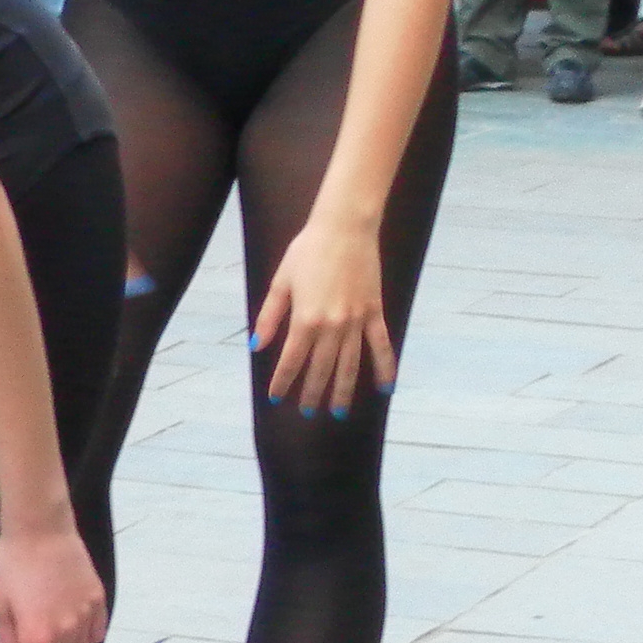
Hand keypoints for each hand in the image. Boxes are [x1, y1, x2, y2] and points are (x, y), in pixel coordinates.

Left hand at [0, 518, 108, 642]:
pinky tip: (64, 628)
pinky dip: (79, 642)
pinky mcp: (99, 602)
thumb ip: (8, 642)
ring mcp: (87, 618)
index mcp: (38, 637)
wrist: (40, 529)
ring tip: (41, 642)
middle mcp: (67, 633)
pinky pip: (94, 636)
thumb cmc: (11, 564)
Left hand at [254, 213, 395, 415]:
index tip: (276, 397)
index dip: (283, 381)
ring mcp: (356, 321)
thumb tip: (257, 346)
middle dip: (312, 392)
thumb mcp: (280, 282)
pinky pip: (381, 346)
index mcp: (305, 319)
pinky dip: (385, 368)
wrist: (345, 229)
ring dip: (344, 390)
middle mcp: (332, 325)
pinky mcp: (375, 312)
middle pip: (320, 368)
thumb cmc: (307, 251)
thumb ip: (269, 317)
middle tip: (307, 413)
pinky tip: (385, 389)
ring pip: (350, 364)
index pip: (291, 360)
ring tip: (339, 412)